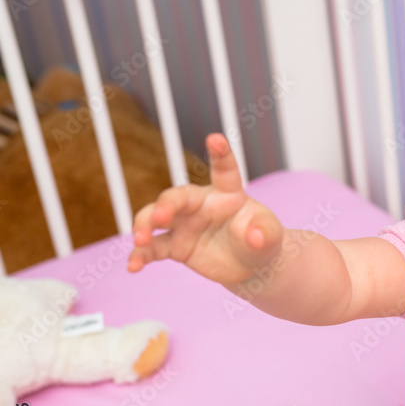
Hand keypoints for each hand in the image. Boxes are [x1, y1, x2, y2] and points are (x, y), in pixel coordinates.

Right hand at [128, 133, 283, 284]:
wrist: (251, 264)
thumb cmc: (261, 240)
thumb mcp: (270, 237)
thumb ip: (264, 233)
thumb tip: (255, 238)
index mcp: (228, 193)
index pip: (224, 170)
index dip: (220, 154)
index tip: (216, 138)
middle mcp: (200, 204)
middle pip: (177, 196)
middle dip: (166, 204)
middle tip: (161, 216)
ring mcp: (184, 224)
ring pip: (154, 218)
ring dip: (144, 225)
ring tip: (141, 240)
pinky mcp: (175, 245)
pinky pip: (152, 248)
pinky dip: (140, 255)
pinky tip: (133, 266)